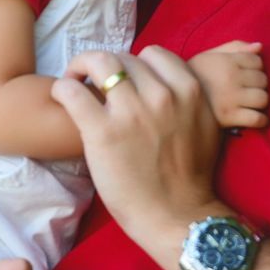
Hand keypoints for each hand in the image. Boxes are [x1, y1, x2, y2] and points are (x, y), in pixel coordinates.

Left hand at [54, 48, 222, 269]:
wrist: (175, 216)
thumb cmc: (190, 177)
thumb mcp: (206, 125)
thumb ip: (190, 99)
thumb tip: (173, 82)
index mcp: (188, 90)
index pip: (153, 54)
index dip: (137, 65)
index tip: (127, 80)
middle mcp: (160, 94)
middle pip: (124, 57)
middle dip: (108, 68)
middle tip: (96, 82)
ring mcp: (130, 111)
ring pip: (98, 61)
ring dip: (82, 66)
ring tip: (76, 81)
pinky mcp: (101, 131)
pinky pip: (73, 91)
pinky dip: (63, 88)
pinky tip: (63, 96)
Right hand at [187, 41, 268, 128]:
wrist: (173, 100)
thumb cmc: (194, 76)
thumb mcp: (210, 55)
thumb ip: (235, 47)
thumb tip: (260, 46)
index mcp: (226, 60)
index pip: (258, 61)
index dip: (255, 68)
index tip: (247, 75)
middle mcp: (230, 77)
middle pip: (263, 80)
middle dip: (259, 85)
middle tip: (249, 90)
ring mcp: (230, 98)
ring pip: (263, 99)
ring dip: (260, 102)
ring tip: (251, 103)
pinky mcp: (229, 117)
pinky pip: (257, 118)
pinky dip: (261, 120)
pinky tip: (254, 118)